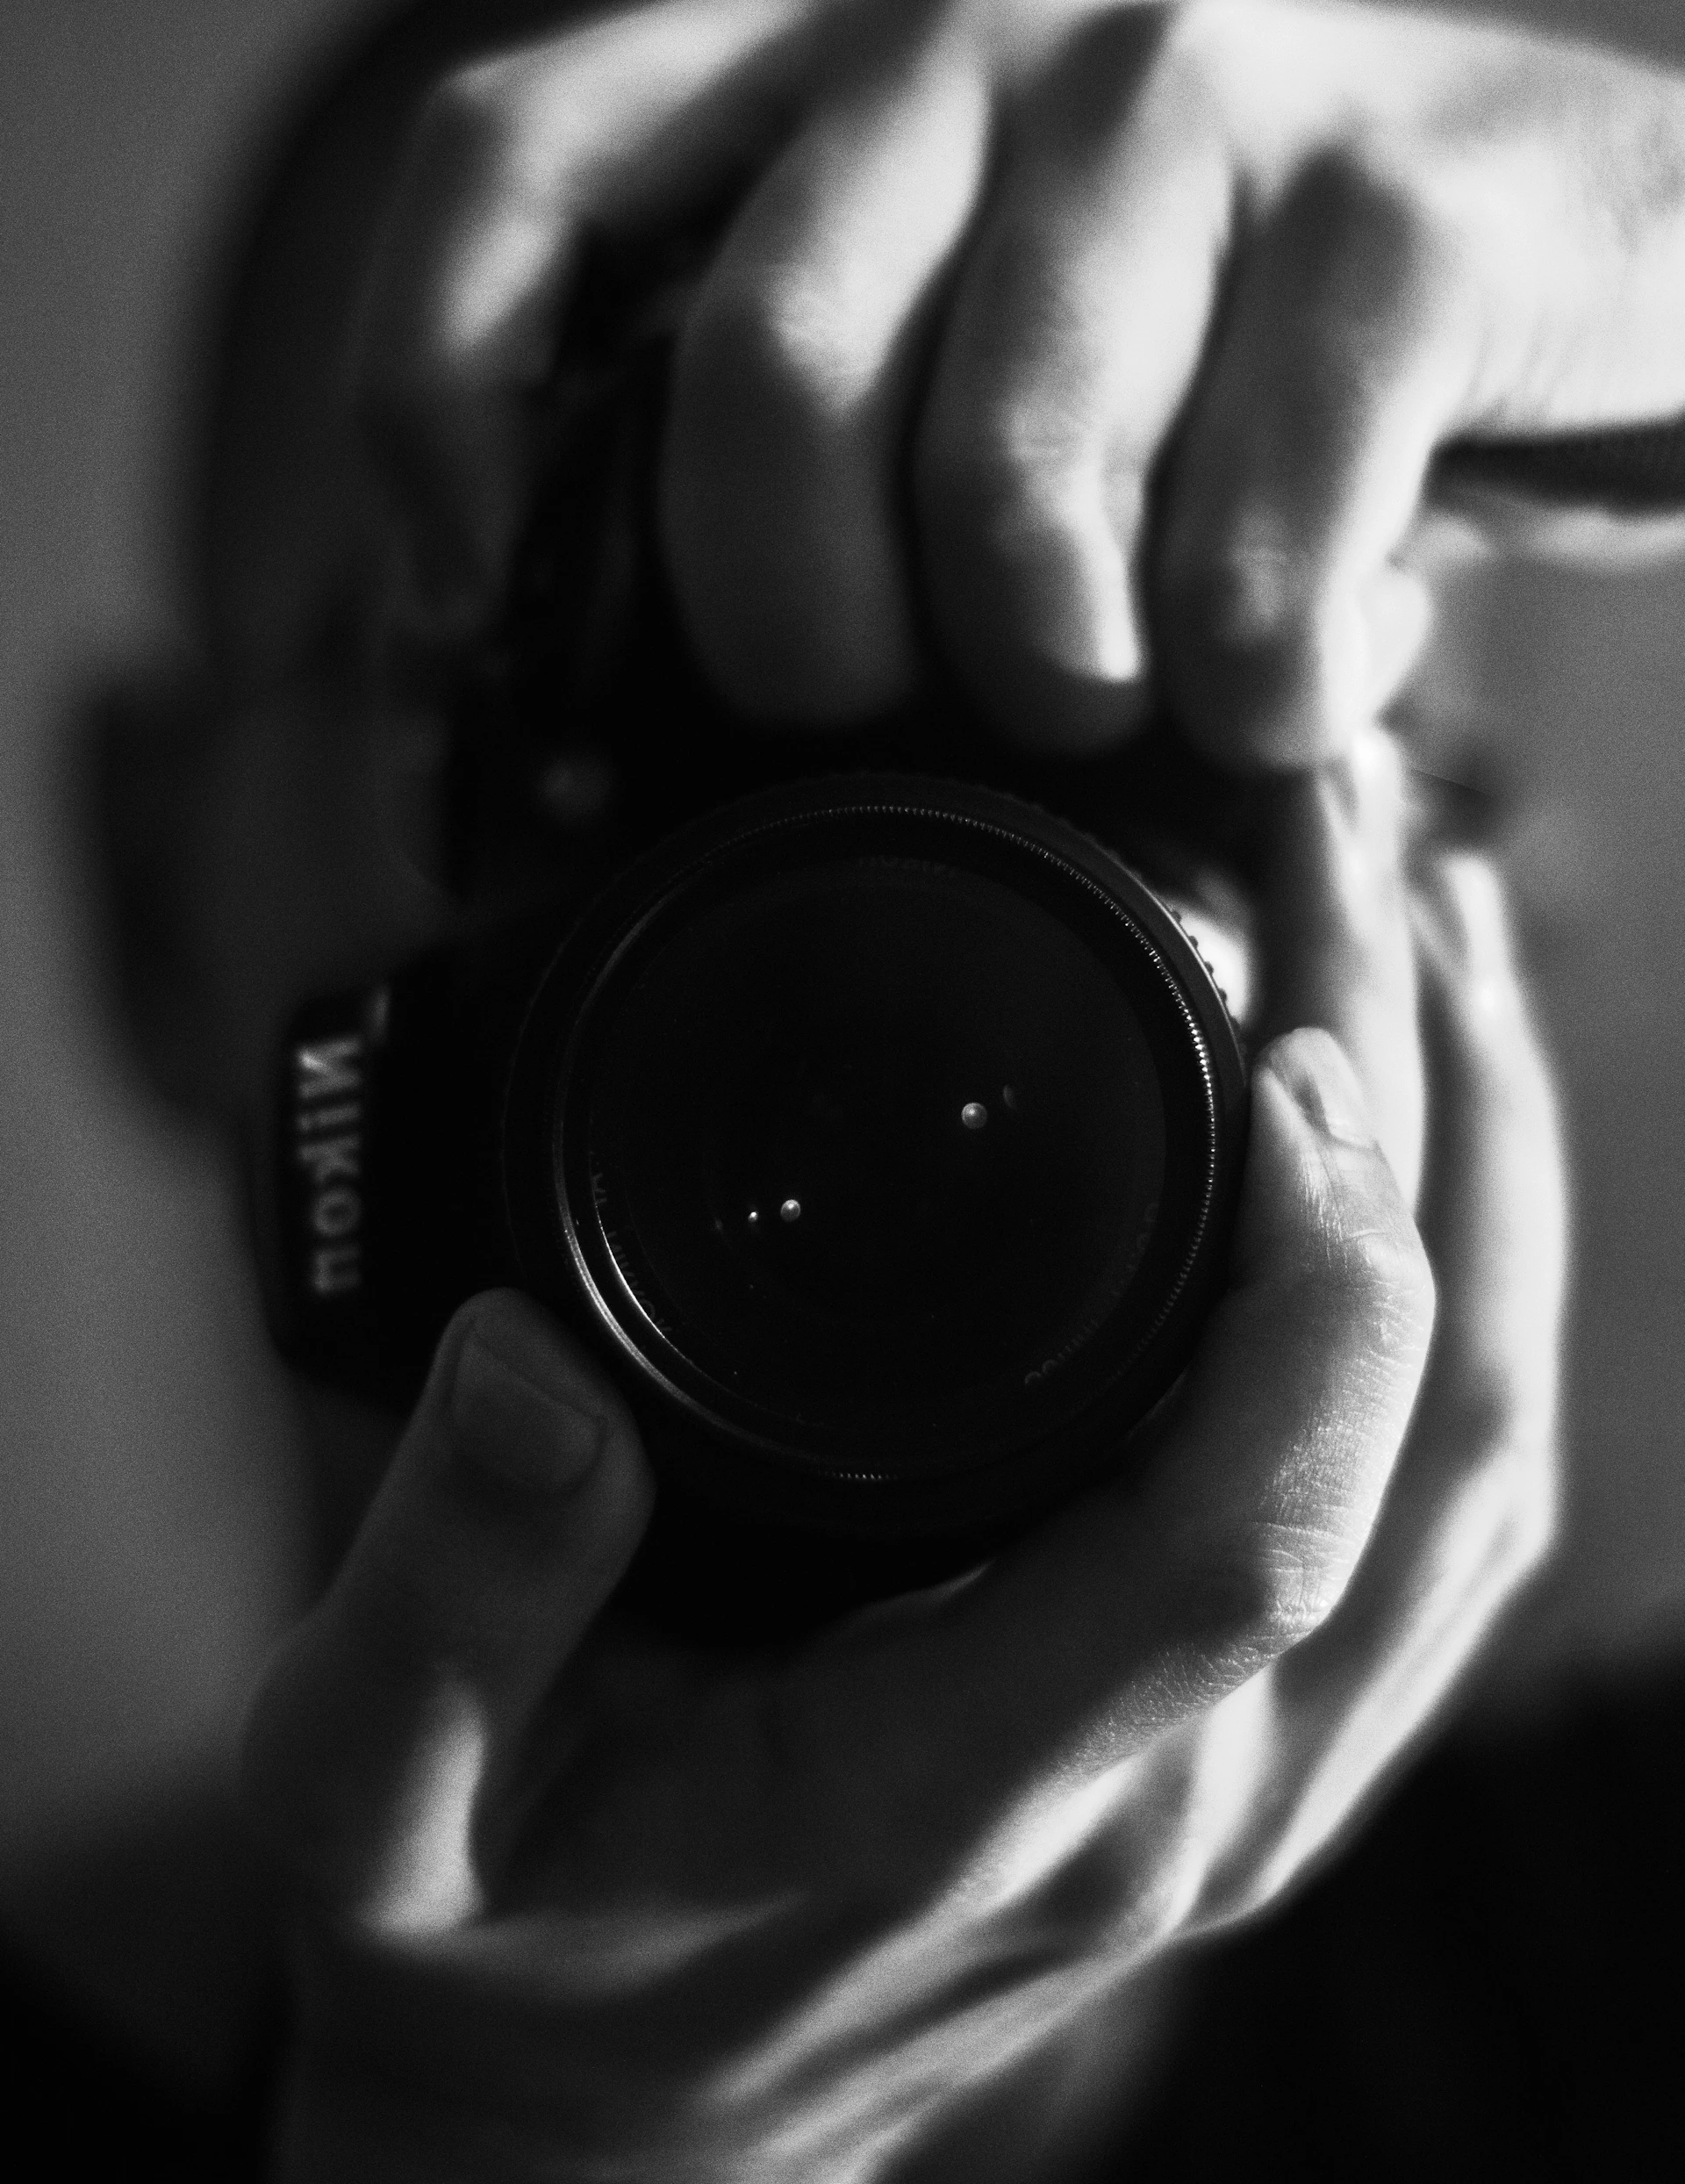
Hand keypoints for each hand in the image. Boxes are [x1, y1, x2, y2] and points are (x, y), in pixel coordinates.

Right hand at [242, 741, 1562, 2182]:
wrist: (606, 2149)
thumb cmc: (501, 1965)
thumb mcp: (372, 1804)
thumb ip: (439, 1593)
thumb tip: (518, 1350)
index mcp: (970, 1787)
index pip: (1244, 1538)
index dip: (1317, 1287)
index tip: (1290, 1042)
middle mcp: (1166, 1796)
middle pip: (1416, 1455)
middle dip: (1435, 1132)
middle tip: (1377, 860)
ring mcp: (1240, 1786)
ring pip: (1468, 1475)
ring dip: (1491, 1195)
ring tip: (1441, 939)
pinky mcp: (1245, 1753)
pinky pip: (1433, 1527)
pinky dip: (1461, 1310)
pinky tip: (1424, 1150)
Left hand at [360, 0, 1684, 773]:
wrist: (1619, 266)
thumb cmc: (1253, 352)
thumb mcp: (995, 343)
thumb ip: (797, 444)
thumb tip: (521, 698)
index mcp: (838, 39)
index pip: (512, 165)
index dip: (436, 416)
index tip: (474, 620)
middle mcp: (990, 7)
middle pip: (750, 385)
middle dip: (803, 644)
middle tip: (914, 712)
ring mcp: (1198, 85)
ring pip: (1001, 489)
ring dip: (1063, 682)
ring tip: (1153, 686)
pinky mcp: (1399, 203)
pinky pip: (1239, 563)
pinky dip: (1261, 695)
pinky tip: (1313, 669)